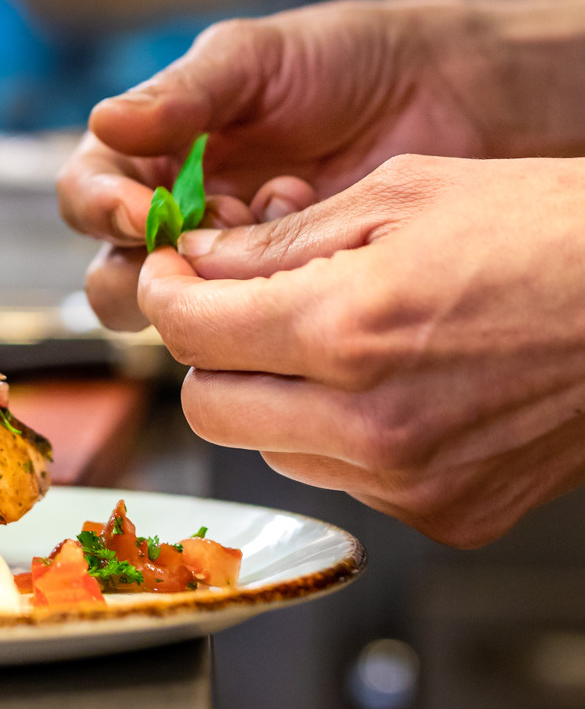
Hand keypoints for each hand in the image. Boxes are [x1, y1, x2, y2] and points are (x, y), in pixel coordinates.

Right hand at [58, 0, 584, 328]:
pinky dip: (276, 285)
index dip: (100, 207)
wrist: (446, 92)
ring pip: (179, 310)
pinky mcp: (290, 297)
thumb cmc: (341, 59)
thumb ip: (183, 93)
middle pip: (113, 271)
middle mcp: (180, 213)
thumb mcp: (255, 58)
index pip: (88, 192)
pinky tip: (319, 230)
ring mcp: (235, 262)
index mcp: (152, 150)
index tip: (137, 211)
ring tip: (272, 217)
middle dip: (152, 262)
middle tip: (211, 229)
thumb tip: (105, 121)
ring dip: (213, 278)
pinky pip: (255, 322)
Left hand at [138, 154, 584, 544]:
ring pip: (272, 448)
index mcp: (349, 329)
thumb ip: (279, 241)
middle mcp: (372, 424)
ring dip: (273, 393)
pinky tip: (391, 377)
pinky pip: (344, 478)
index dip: (167, 290)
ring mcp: (412, 483)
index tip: (173, 269)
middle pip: (211, 407)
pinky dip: (340, 432)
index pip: (191, 333)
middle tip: (238, 300)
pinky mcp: (448, 514)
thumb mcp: (397, 195)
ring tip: (333, 332)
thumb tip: (194, 260)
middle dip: (211, 348)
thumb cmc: (541, 229)